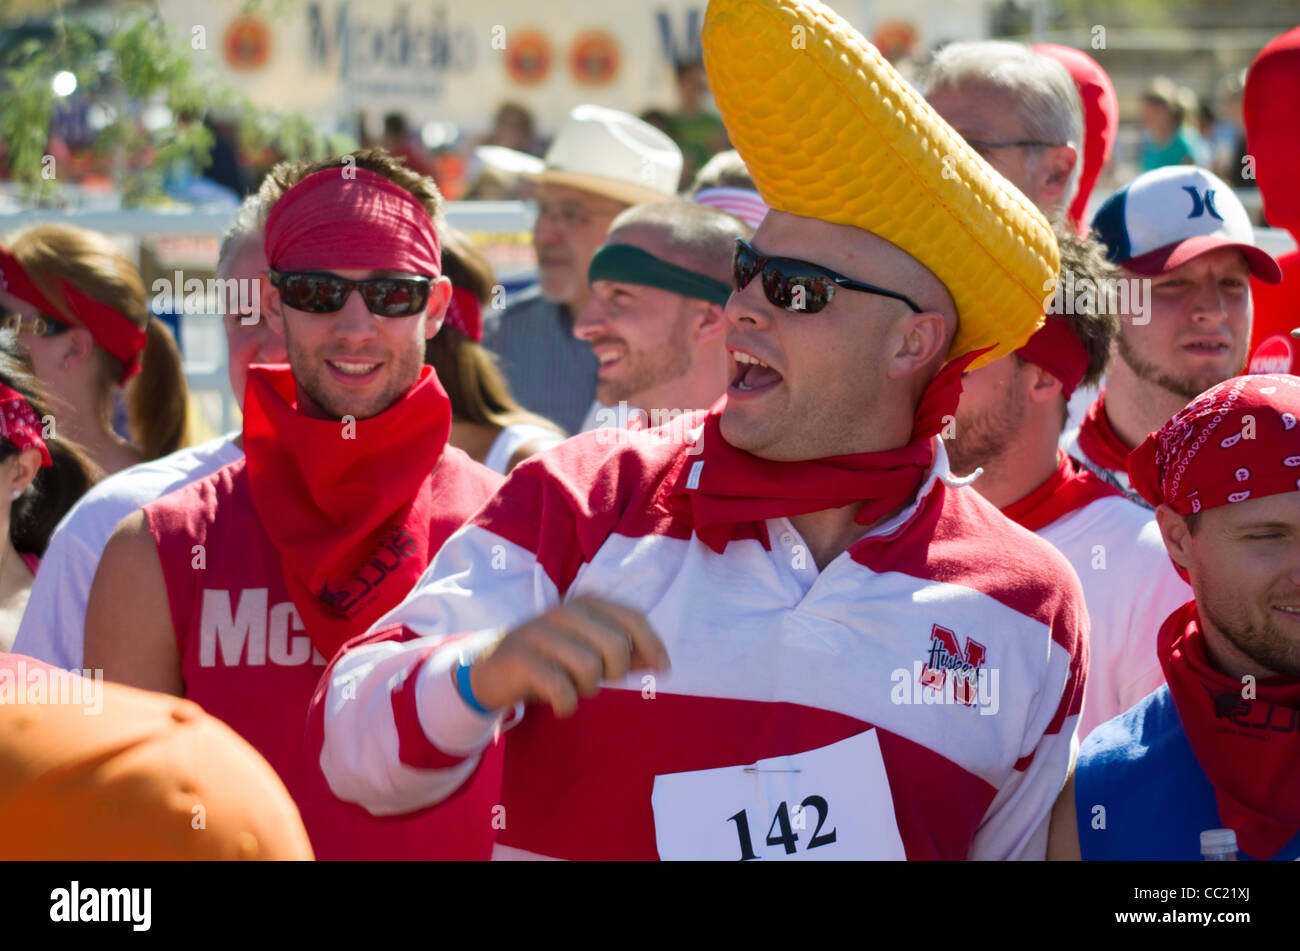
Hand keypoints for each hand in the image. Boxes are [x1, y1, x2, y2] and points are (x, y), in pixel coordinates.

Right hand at [468, 595, 669, 716]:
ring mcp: (540, 631)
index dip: (653, 645)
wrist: (491, 669)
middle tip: (597, 681)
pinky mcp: (520, 657)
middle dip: (615, 672)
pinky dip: (567, 704)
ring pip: (589, 667)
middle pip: (616, 646)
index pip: (632, 618)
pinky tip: (561, 705)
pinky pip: (561, 687)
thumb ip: (624, 654)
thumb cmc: (551, 660)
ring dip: (587, 689)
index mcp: (586, 604)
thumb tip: (660, 663)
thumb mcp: (589, 653)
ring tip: (574, 689)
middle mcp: (565, 611)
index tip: (663, 670)